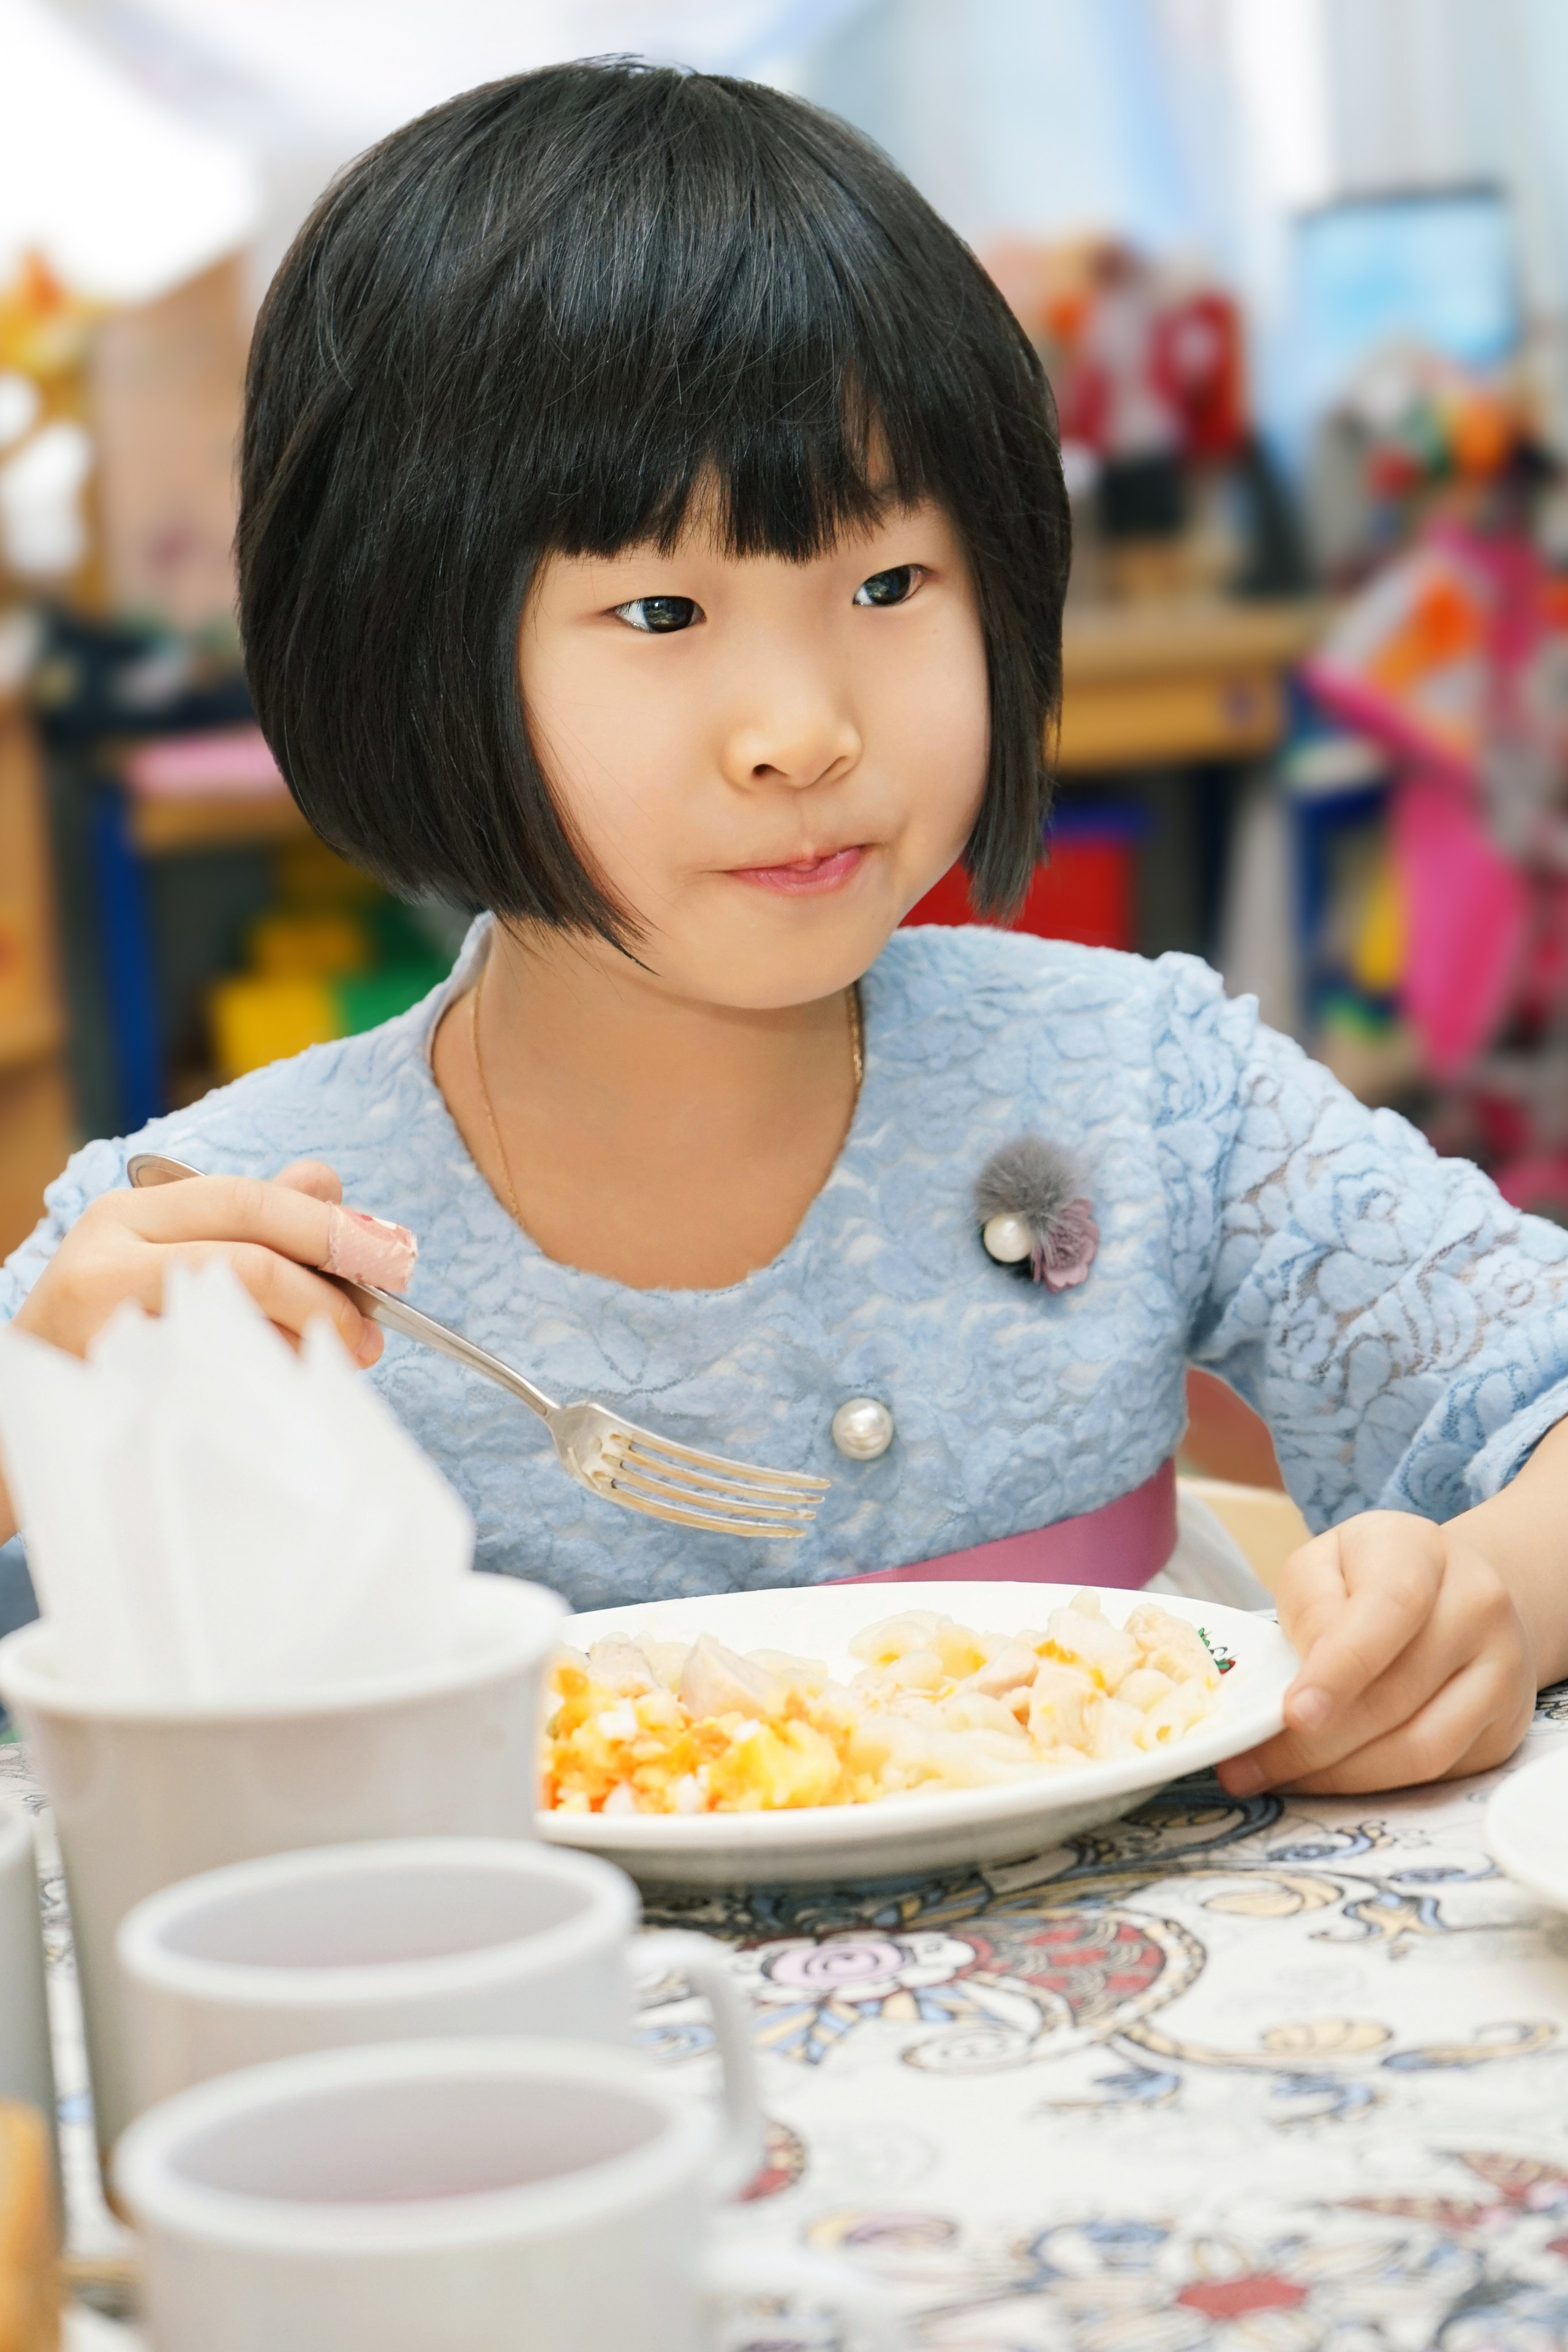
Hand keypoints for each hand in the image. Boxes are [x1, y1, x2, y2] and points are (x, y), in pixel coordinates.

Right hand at [11, 1162, 382, 1370]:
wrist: (27, 1411)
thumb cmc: (114, 1326)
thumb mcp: (171, 1255)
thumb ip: (248, 1220)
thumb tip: (327, 1182)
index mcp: (131, 1213)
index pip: (247, 1201)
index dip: (327, 1227)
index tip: (387, 1256)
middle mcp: (108, 1256)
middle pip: (245, 1258)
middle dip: (325, 1292)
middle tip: (371, 1327)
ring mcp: (103, 1323)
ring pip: (231, 1319)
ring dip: (301, 1341)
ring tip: (336, 1358)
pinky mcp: (109, 1385)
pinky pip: (210, 1379)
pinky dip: (262, 1381)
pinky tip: (286, 1390)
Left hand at [1217, 1509, 1535, 1797]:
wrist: (1458, 1591)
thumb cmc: (1370, 1574)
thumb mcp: (1323, 1563)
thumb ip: (1308, 1608)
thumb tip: (1302, 1685)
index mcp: (1422, 1553)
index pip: (1388, 1611)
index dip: (1339, 1670)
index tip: (1293, 1714)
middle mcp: (1477, 1608)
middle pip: (1397, 1694)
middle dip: (1314, 1743)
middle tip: (1246, 1766)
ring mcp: (1503, 1671)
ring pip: (1421, 1748)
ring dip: (1339, 1775)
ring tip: (1278, 1778)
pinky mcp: (1504, 1727)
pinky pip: (1437, 1773)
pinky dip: (1372, 1783)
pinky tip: (1325, 1777)